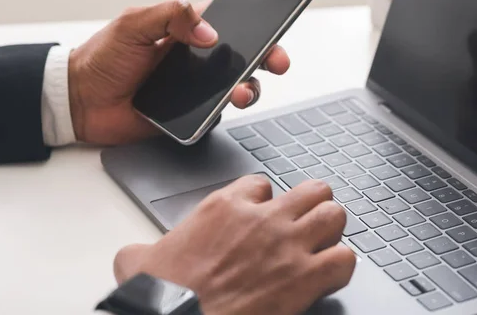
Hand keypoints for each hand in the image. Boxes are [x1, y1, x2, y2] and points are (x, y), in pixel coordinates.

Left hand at [68, 0, 289, 143]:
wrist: (82, 101)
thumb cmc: (103, 58)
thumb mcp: (133, 24)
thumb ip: (170, 15)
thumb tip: (209, 31)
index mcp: (185, 31)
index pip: (229, 25)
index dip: (254, 27)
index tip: (270, 32)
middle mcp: (195, 59)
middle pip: (242, 57)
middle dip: (265, 59)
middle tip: (276, 62)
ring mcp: (194, 88)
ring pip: (235, 87)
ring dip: (247, 88)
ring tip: (240, 92)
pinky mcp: (189, 114)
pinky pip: (215, 114)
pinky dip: (223, 113)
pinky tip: (220, 109)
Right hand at [113, 176, 355, 314]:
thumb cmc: (163, 294)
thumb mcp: (138, 261)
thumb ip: (141, 249)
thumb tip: (133, 256)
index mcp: (225, 207)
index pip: (261, 183)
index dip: (264, 200)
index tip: (260, 216)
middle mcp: (262, 219)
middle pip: (312, 190)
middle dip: (312, 204)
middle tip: (305, 221)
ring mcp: (287, 246)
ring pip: (333, 215)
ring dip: (331, 229)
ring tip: (322, 243)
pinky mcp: (303, 278)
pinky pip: (343, 260)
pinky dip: (340, 266)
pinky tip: (327, 275)